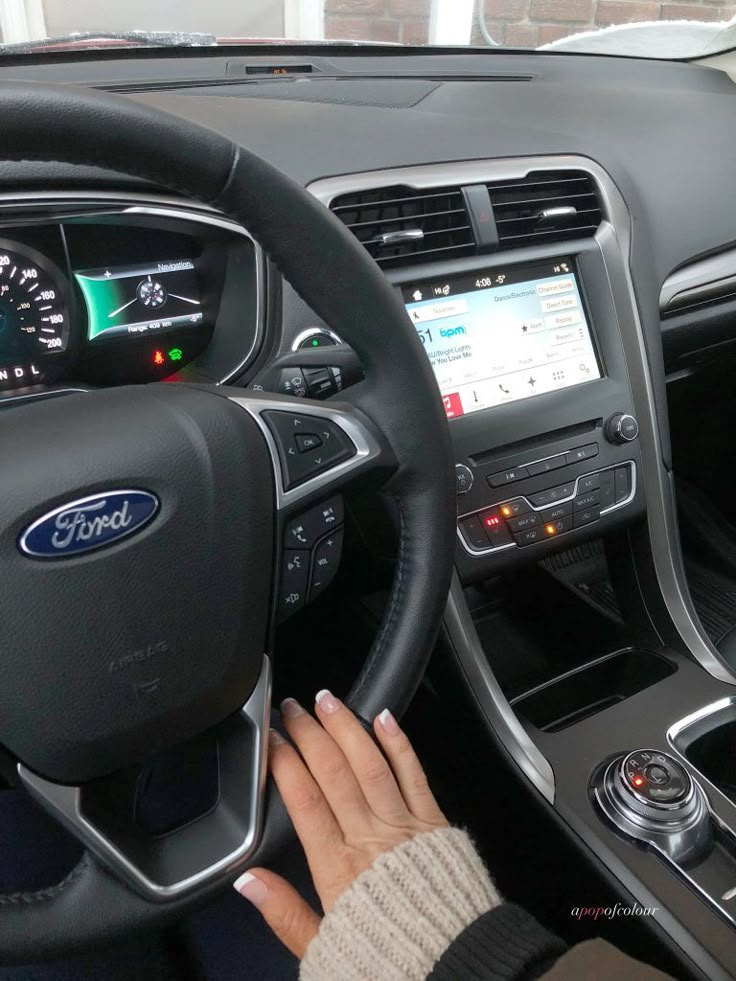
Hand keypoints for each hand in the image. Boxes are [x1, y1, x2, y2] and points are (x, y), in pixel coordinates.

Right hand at [234, 690, 446, 958]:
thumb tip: (246, 881)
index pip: (304, 800)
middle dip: (310, 734)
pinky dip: (398, 743)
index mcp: (339, 867)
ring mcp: (405, 825)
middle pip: (334, 772)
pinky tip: (384, 718)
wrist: (457, 965)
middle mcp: (371, 837)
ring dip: (347, 727)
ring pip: (371, 763)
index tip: (270, 737)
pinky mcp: (434, 822)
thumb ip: (283, 912)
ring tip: (328, 700)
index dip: (284, 762)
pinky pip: (414, 773)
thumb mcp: (324, 948)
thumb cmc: (390, 958)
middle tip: (293, 707)